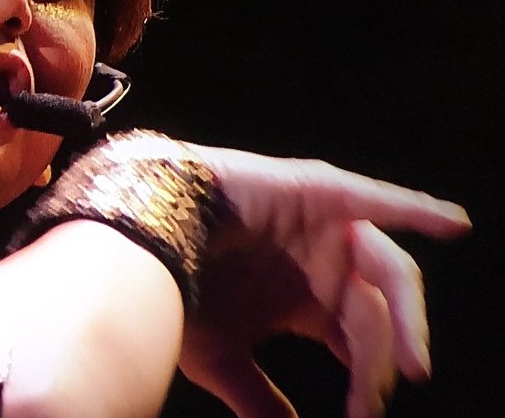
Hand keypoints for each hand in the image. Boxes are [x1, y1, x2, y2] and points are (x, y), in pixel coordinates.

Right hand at [177, 144, 469, 417]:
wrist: (136, 233)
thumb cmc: (172, 289)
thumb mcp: (221, 356)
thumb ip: (259, 396)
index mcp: (303, 301)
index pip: (355, 344)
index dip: (365, 379)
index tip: (360, 414)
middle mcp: (319, 264)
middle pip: (376, 315)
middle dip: (384, 357)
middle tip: (384, 389)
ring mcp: (322, 227)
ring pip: (384, 272)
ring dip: (403, 315)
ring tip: (408, 359)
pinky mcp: (317, 192)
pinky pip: (377, 201)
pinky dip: (415, 208)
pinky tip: (452, 224)